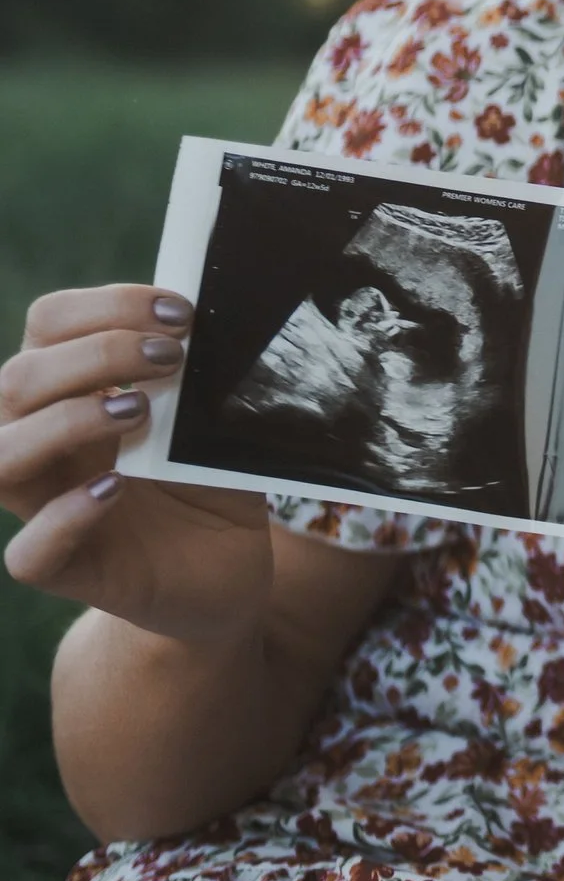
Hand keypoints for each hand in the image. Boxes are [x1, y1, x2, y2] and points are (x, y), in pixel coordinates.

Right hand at [2, 286, 273, 646]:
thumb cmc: (213, 484)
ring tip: (138, 410)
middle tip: (171, 356)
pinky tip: (114, 488)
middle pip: (16, 380)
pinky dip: (65, 516)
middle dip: (95, 353)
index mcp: (76, 394)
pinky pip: (28, 551)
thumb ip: (205, 381)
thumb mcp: (215, 423)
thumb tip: (224, 326)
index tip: (180, 311)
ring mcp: (46, 507)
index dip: (103, 305)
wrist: (224, 574)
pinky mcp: (67, 570)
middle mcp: (49, 446)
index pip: (49, 326)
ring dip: (64, 420)